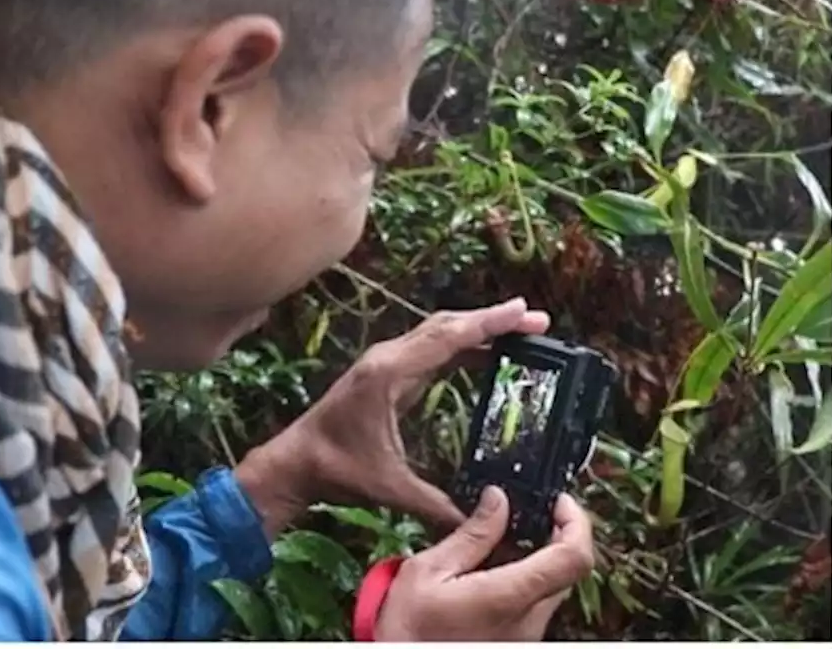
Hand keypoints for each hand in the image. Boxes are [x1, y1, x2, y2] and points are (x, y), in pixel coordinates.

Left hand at [236, 298, 549, 537]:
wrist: (293, 463)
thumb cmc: (335, 470)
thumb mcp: (390, 488)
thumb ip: (436, 505)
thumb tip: (479, 518)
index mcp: (390, 374)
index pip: (449, 338)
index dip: (490, 323)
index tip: (525, 312)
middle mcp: (389, 358)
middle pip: (449, 325)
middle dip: (495, 320)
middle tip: (537, 321)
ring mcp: (387, 362)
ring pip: (441, 332)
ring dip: (480, 329)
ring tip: (522, 331)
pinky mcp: (388, 372)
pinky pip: (432, 348)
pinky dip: (463, 345)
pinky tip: (487, 354)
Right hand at [375, 487, 594, 640]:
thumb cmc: (407, 632)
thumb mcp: (427, 572)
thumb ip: (471, 536)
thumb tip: (499, 500)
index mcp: (508, 597)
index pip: (574, 558)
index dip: (576, 522)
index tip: (557, 501)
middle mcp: (528, 621)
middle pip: (568, 569)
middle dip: (556, 535)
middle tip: (529, 513)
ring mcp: (526, 636)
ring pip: (552, 585)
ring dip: (538, 558)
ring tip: (500, 541)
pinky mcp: (519, 642)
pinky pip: (536, 603)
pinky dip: (525, 579)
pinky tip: (492, 569)